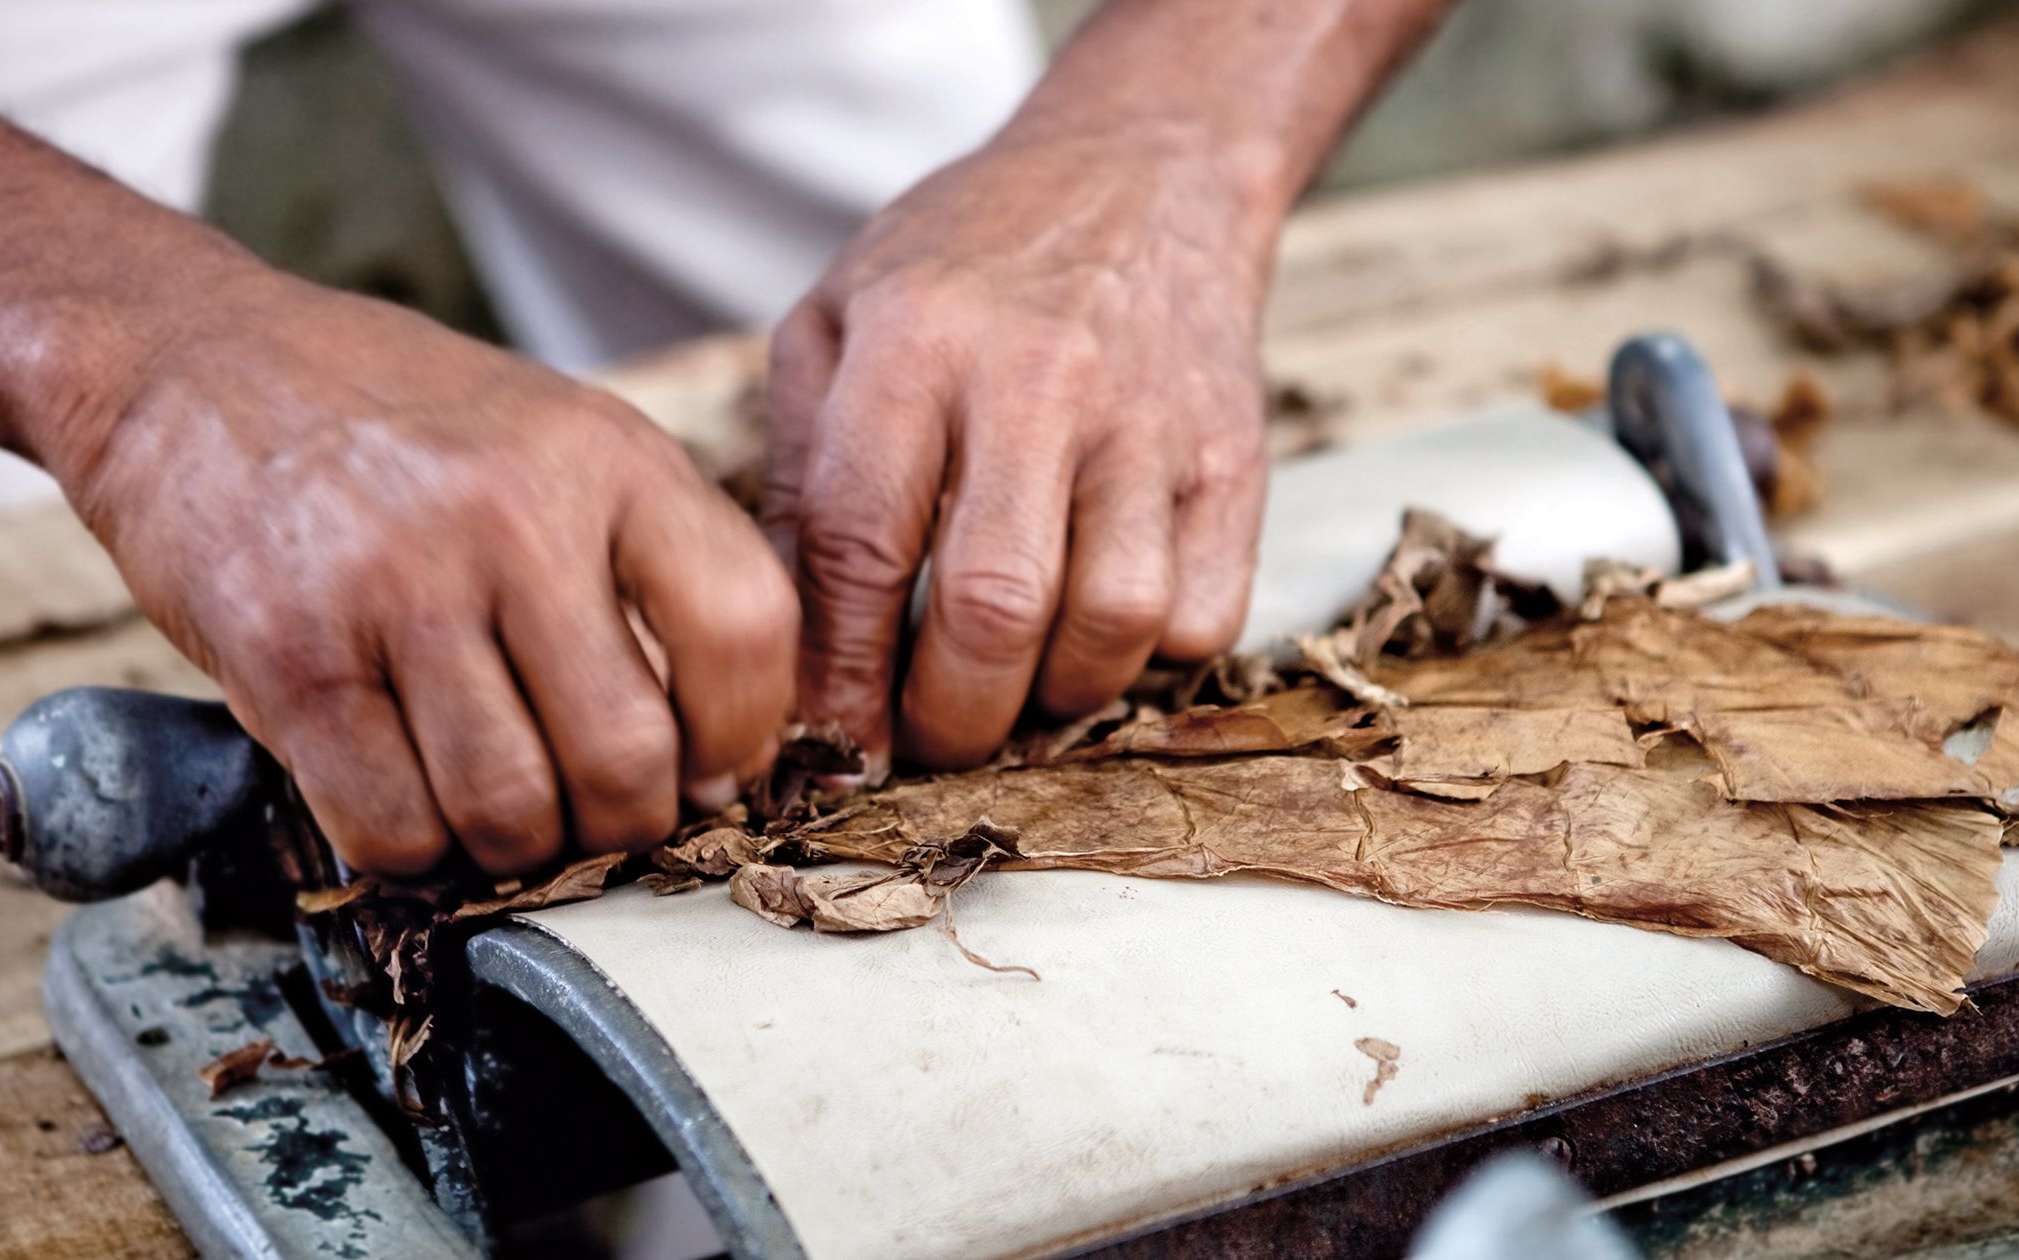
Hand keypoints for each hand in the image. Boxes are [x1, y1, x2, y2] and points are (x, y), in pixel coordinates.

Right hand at [61, 275, 794, 875]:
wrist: (190, 362)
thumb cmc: (398, 425)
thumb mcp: (561, 439)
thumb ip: (650, 565)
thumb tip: (724, 754)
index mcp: (609, 456)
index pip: (745, 630)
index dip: (742, 736)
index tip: (708, 767)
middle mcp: (512, 514)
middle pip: (626, 756)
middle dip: (620, 823)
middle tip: (589, 811)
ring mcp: (395, 584)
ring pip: (509, 810)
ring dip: (511, 846)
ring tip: (494, 804)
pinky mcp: (289, 656)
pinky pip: (390, 824)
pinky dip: (411, 846)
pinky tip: (406, 795)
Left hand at [763, 130, 1274, 769]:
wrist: (1143, 172)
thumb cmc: (967, 264)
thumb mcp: (840, 316)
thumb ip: (798, 468)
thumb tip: (782, 642)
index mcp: (916, 341)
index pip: (860, 543)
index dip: (839, 672)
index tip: (830, 743)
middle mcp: (1038, 378)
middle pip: (994, 608)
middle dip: (949, 717)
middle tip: (925, 736)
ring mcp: (1151, 421)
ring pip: (1112, 626)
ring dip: (1053, 700)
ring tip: (1014, 689)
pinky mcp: (1236, 459)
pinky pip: (1204, 620)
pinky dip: (1147, 661)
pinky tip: (1098, 629)